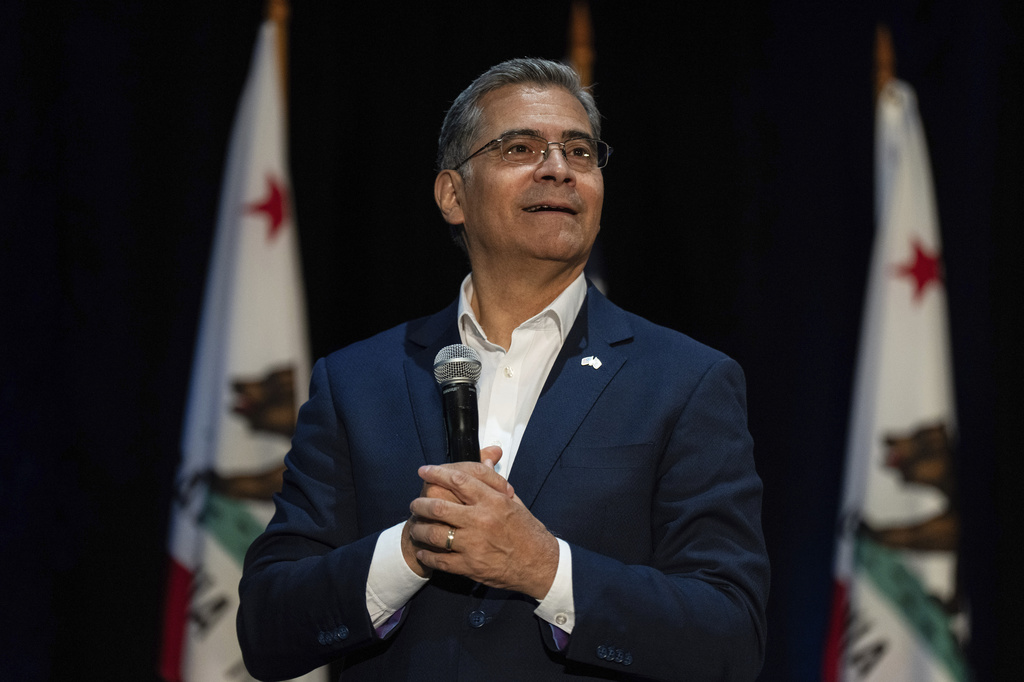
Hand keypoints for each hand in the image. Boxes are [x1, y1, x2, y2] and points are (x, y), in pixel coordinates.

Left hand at [406, 458, 558, 598]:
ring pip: (434, 534)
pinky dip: (427, 555)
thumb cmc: (528, 531)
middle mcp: (481, 520)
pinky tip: (423, 551)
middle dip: (420, 503)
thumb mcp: (514, 502)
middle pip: (439, 506)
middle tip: (415, 503)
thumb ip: (494, 482)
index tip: (424, 471)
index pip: (458, 480)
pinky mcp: (470, 566)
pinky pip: (440, 559)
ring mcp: (474, 544)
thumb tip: (484, 458)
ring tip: (415, 526)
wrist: (540, 564)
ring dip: (419, 529)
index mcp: (493, 501)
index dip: (437, 473)